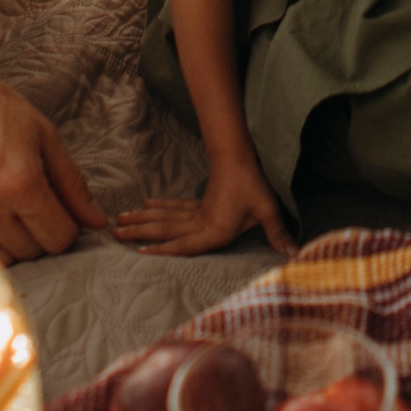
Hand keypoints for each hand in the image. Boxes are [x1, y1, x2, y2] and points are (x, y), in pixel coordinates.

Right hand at [0, 72, 104, 261]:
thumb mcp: (44, 137)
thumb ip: (73, 184)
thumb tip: (97, 222)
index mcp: (21, 185)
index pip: (60, 238)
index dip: (67, 224)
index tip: (59, 207)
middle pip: (33, 251)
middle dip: (40, 230)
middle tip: (30, 199)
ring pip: (3, 257)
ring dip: (11, 239)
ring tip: (4, 204)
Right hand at [115, 155, 292, 256]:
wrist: (242, 157)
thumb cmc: (254, 186)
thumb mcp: (267, 210)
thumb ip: (278, 233)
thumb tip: (296, 253)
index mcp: (214, 229)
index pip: (184, 244)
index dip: (163, 249)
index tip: (140, 251)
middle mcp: (200, 222)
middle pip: (165, 229)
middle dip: (140, 232)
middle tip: (115, 232)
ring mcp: (196, 211)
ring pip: (164, 217)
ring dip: (142, 220)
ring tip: (120, 221)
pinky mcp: (198, 203)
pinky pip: (174, 207)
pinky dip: (159, 207)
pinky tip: (145, 205)